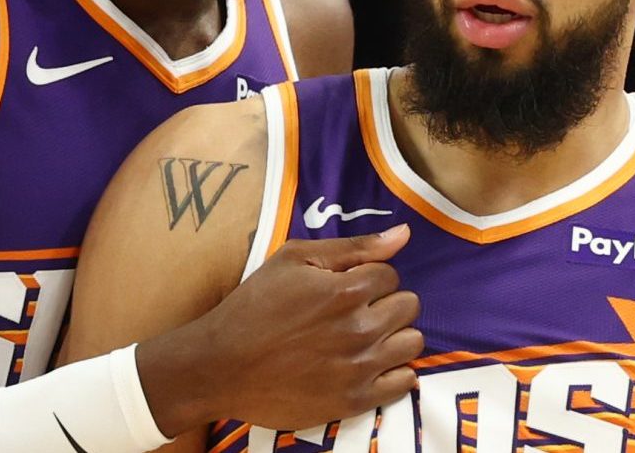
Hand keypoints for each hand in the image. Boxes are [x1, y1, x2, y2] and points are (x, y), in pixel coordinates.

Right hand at [139, 225, 421, 434]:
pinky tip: (369, 365)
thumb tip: (405, 233)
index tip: (346, 289)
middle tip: (356, 312)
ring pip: (412, 342)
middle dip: (386, 303)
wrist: (222, 366)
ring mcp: (360, 367)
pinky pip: (404, 383)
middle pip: (408, 306)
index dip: (369, 278)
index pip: (390, 274)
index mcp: (346, 290)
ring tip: (365, 338)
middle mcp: (360, 329)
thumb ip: (353, 247)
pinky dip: (394, 371)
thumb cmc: (254, 306)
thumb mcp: (293, 260)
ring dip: (394, 336)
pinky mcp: (356, 401)